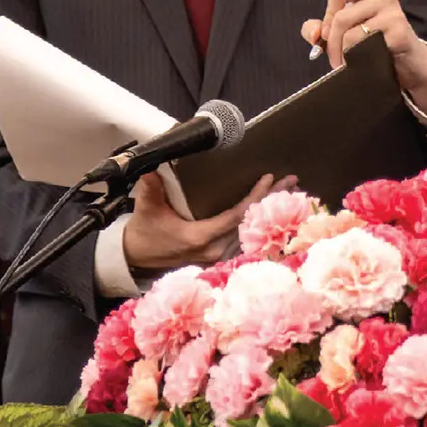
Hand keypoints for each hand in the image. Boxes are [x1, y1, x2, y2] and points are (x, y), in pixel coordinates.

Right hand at [122, 170, 275, 272]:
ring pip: (252, 232)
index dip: (255, 197)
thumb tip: (151, 169)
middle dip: (272, 201)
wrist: (134, 257)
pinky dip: (261, 224)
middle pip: (251, 223)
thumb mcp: (146, 209)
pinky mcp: (217, 256)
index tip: (268, 178)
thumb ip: (151, 189)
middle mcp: (213, 250)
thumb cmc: (144, 232)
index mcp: (200, 238)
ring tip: (290, 191)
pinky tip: (274, 212)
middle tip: (292, 181)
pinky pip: (246, 239)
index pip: (236, 216)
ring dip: (270, 212)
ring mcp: (217, 255)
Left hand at [301, 0, 426, 116]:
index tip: (330, 36)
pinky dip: (359, 60)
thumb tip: (314, 33)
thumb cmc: (377, 44)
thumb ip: (323, 28)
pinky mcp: (399, 32)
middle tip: (336, 61)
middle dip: (333, 45)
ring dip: (344, 56)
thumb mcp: (348, 31)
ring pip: (351, 34)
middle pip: (340, 17)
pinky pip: (367, 46)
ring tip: (349, 65)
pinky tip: (365, 64)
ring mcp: (393, 13)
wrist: (410, 64)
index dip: (328, 16)